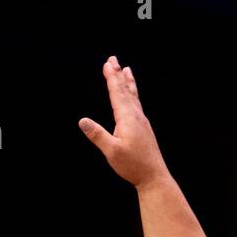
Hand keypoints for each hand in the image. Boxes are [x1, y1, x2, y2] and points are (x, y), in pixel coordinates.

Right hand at [78, 55, 169, 188]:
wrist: (154, 177)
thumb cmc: (133, 165)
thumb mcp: (111, 151)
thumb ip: (97, 135)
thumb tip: (82, 121)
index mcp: (128, 118)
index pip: (118, 93)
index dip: (112, 78)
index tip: (108, 63)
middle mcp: (137, 116)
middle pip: (126, 90)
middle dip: (118, 74)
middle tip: (114, 59)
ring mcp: (142, 122)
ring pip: (134, 97)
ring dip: (128, 82)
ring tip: (127, 70)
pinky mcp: (144, 129)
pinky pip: (137, 105)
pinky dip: (133, 95)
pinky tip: (133, 98)